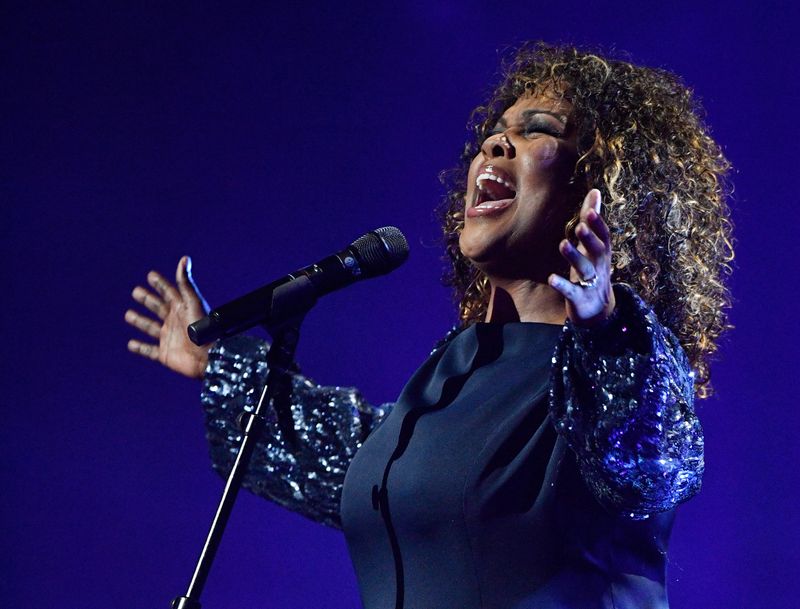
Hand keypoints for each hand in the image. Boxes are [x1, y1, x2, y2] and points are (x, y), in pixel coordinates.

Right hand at [125, 256, 211, 378]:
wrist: (208, 356)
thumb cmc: (203, 328)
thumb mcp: (193, 302)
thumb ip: (185, 283)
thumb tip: (184, 258)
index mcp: (182, 308)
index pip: (169, 292)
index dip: (160, 284)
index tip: (150, 275)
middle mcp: (175, 321)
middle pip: (158, 308)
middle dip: (147, 300)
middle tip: (136, 291)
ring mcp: (169, 338)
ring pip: (151, 327)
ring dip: (140, 321)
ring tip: (128, 315)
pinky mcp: (165, 354)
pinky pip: (149, 351)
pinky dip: (140, 348)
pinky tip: (131, 344)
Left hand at [548, 189, 615, 326]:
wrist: (597, 311)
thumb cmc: (593, 270)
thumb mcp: (593, 246)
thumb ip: (592, 220)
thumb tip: (595, 191)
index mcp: (602, 253)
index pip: (603, 237)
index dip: (598, 225)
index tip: (590, 210)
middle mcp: (599, 267)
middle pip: (598, 251)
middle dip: (590, 239)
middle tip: (580, 226)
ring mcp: (590, 284)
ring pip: (584, 270)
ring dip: (574, 257)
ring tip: (562, 244)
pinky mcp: (579, 299)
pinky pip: (571, 291)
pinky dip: (562, 285)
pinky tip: (551, 278)